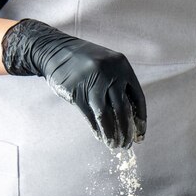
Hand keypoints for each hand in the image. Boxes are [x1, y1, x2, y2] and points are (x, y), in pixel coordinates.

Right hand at [1, 19, 145, 148]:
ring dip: (111, 134)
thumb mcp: (108, 66)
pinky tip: (101, 137)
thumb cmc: (86, 63)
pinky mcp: (75, 91)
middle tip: (126, 145)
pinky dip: (97, 129)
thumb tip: (132, 120)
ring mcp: (91, 81)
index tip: (140, 136)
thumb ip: (120, 86)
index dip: (140, 120)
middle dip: (126, 131)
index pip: (138, 99)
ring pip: (106, 115)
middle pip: (123, 109)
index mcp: (122, 66)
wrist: (55, 50)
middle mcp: (109, 73)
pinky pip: (90, 115)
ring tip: (114, 146)